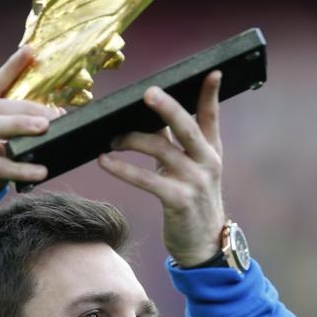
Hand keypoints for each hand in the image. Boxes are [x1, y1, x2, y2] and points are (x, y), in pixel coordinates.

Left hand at [97, 71, 225, 266]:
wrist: (203, 245)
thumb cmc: (191, 202)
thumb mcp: (190, 170)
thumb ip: (174, 144)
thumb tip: (149, 117)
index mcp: (211, 152)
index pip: (211, 117)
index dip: (211, 94)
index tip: (212, 71)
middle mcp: (206, 163)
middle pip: (186, 127)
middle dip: (167, 108)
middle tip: (148, 93)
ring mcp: (193, 182)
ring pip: (160, 150)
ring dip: (130, 140)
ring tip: (110, 138)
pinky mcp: (178, 201)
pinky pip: (145, 179)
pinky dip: (122, 169)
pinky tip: (104, 161)